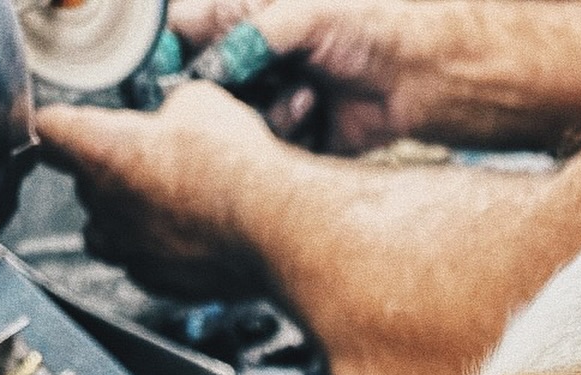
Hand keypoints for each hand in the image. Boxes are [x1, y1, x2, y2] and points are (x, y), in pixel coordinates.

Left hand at [36, 84, 296, 296]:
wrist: (273, 226)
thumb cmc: (236, 166)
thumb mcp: (200, 103)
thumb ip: (168, 113)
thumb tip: (175, 122)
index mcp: (100, 151)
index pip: (50, 130)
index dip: (62, 125)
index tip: (69, 127)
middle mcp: (105, 206)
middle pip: (83, 186)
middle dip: (109, 173)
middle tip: (149, 162)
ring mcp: (130, 251)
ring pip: (104, 236)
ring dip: (122, 221)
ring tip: (157, 209)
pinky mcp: (161, 284)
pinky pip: (143, 268)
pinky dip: (157, 255)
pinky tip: (189, 240)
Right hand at [168, 0, 446, 152]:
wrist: (413, 76)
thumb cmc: (363, 27)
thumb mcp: (302, 14)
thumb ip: (253, 36)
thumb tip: (213, 67)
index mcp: (236, 19)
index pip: (177, 35)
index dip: (167, 58)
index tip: (175, 77)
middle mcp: (244, 63)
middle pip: (198, 90)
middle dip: (223, 96)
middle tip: (256, 86)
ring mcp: (262, 103)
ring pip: (231, 127)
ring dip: (266, 114)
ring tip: (305, 93)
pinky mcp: (284, 141)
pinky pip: (264, 156)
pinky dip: (288, 137)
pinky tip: (315, 112)